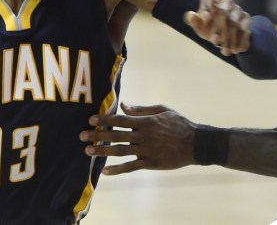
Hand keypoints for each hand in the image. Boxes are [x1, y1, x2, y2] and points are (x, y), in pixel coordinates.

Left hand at [79, 103, 195, 174]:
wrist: (195, 144)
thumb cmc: (179, 124)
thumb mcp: (162, 110)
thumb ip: (141, 109)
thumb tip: (123, 105)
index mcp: (145, 122)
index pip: (120, 119)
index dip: (105, 119)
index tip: (91, 119)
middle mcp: (143, 136)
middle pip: (116, 135)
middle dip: (97, 135)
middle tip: (81, 136)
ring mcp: (146, 150)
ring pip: (120, 151)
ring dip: (102, 151)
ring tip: (87, 151)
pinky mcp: (150, 163)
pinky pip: (130, 167)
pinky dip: (117, 169)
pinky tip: (105, 171)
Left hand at [184, 0, 250, 55]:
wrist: (226, 33)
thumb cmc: (208, 27)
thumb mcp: (199, 26)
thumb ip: (194, 21)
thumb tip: (191, 15)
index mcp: (212, 0)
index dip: (206, 7)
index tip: (204, 17)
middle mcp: (226, 3)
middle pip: (223, 12)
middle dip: (218, 27)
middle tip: (213, 41)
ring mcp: (238, 11)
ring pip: (235, 23)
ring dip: (230, 39)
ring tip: (225, 52)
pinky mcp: (246, 20)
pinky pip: (245, 30)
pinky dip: (241, 41)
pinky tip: (236, 50)